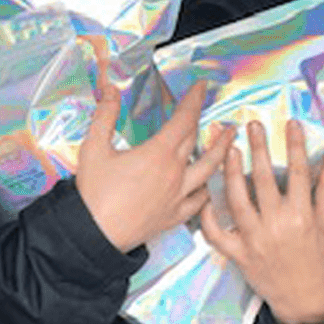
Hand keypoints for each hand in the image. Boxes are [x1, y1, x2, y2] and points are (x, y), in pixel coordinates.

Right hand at [75, 69, 234, 252]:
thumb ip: (104, 115)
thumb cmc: (93, 194)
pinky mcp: (174, 216)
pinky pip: (199, 202)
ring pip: (208, 170)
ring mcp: (177, 196)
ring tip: (231, 143)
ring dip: (221, 153)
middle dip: (208, 124)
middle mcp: (175, 173)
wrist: (92, 236)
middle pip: (197, 142)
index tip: (202, 87)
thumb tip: (110, 90)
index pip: (184, 119)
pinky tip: (209, 188)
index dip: (195, 100)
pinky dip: (207, 192)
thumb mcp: (93, 148)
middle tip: (217, 113)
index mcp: (158, 153)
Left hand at [201, 119, 323, 323]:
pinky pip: (218, 233)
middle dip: (259, 149)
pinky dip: (210, 216)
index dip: (294, 146)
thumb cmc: (320, 262)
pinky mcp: (239, 255)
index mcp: (302, 216)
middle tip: (253, 126)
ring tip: (229, 150)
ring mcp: (255, 240)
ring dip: (231, 172)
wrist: (306, 300)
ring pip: (238, 200)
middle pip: (264, 179)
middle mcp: (277, 225)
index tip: (289, 124)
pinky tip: (208, 197)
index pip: (298, 172)